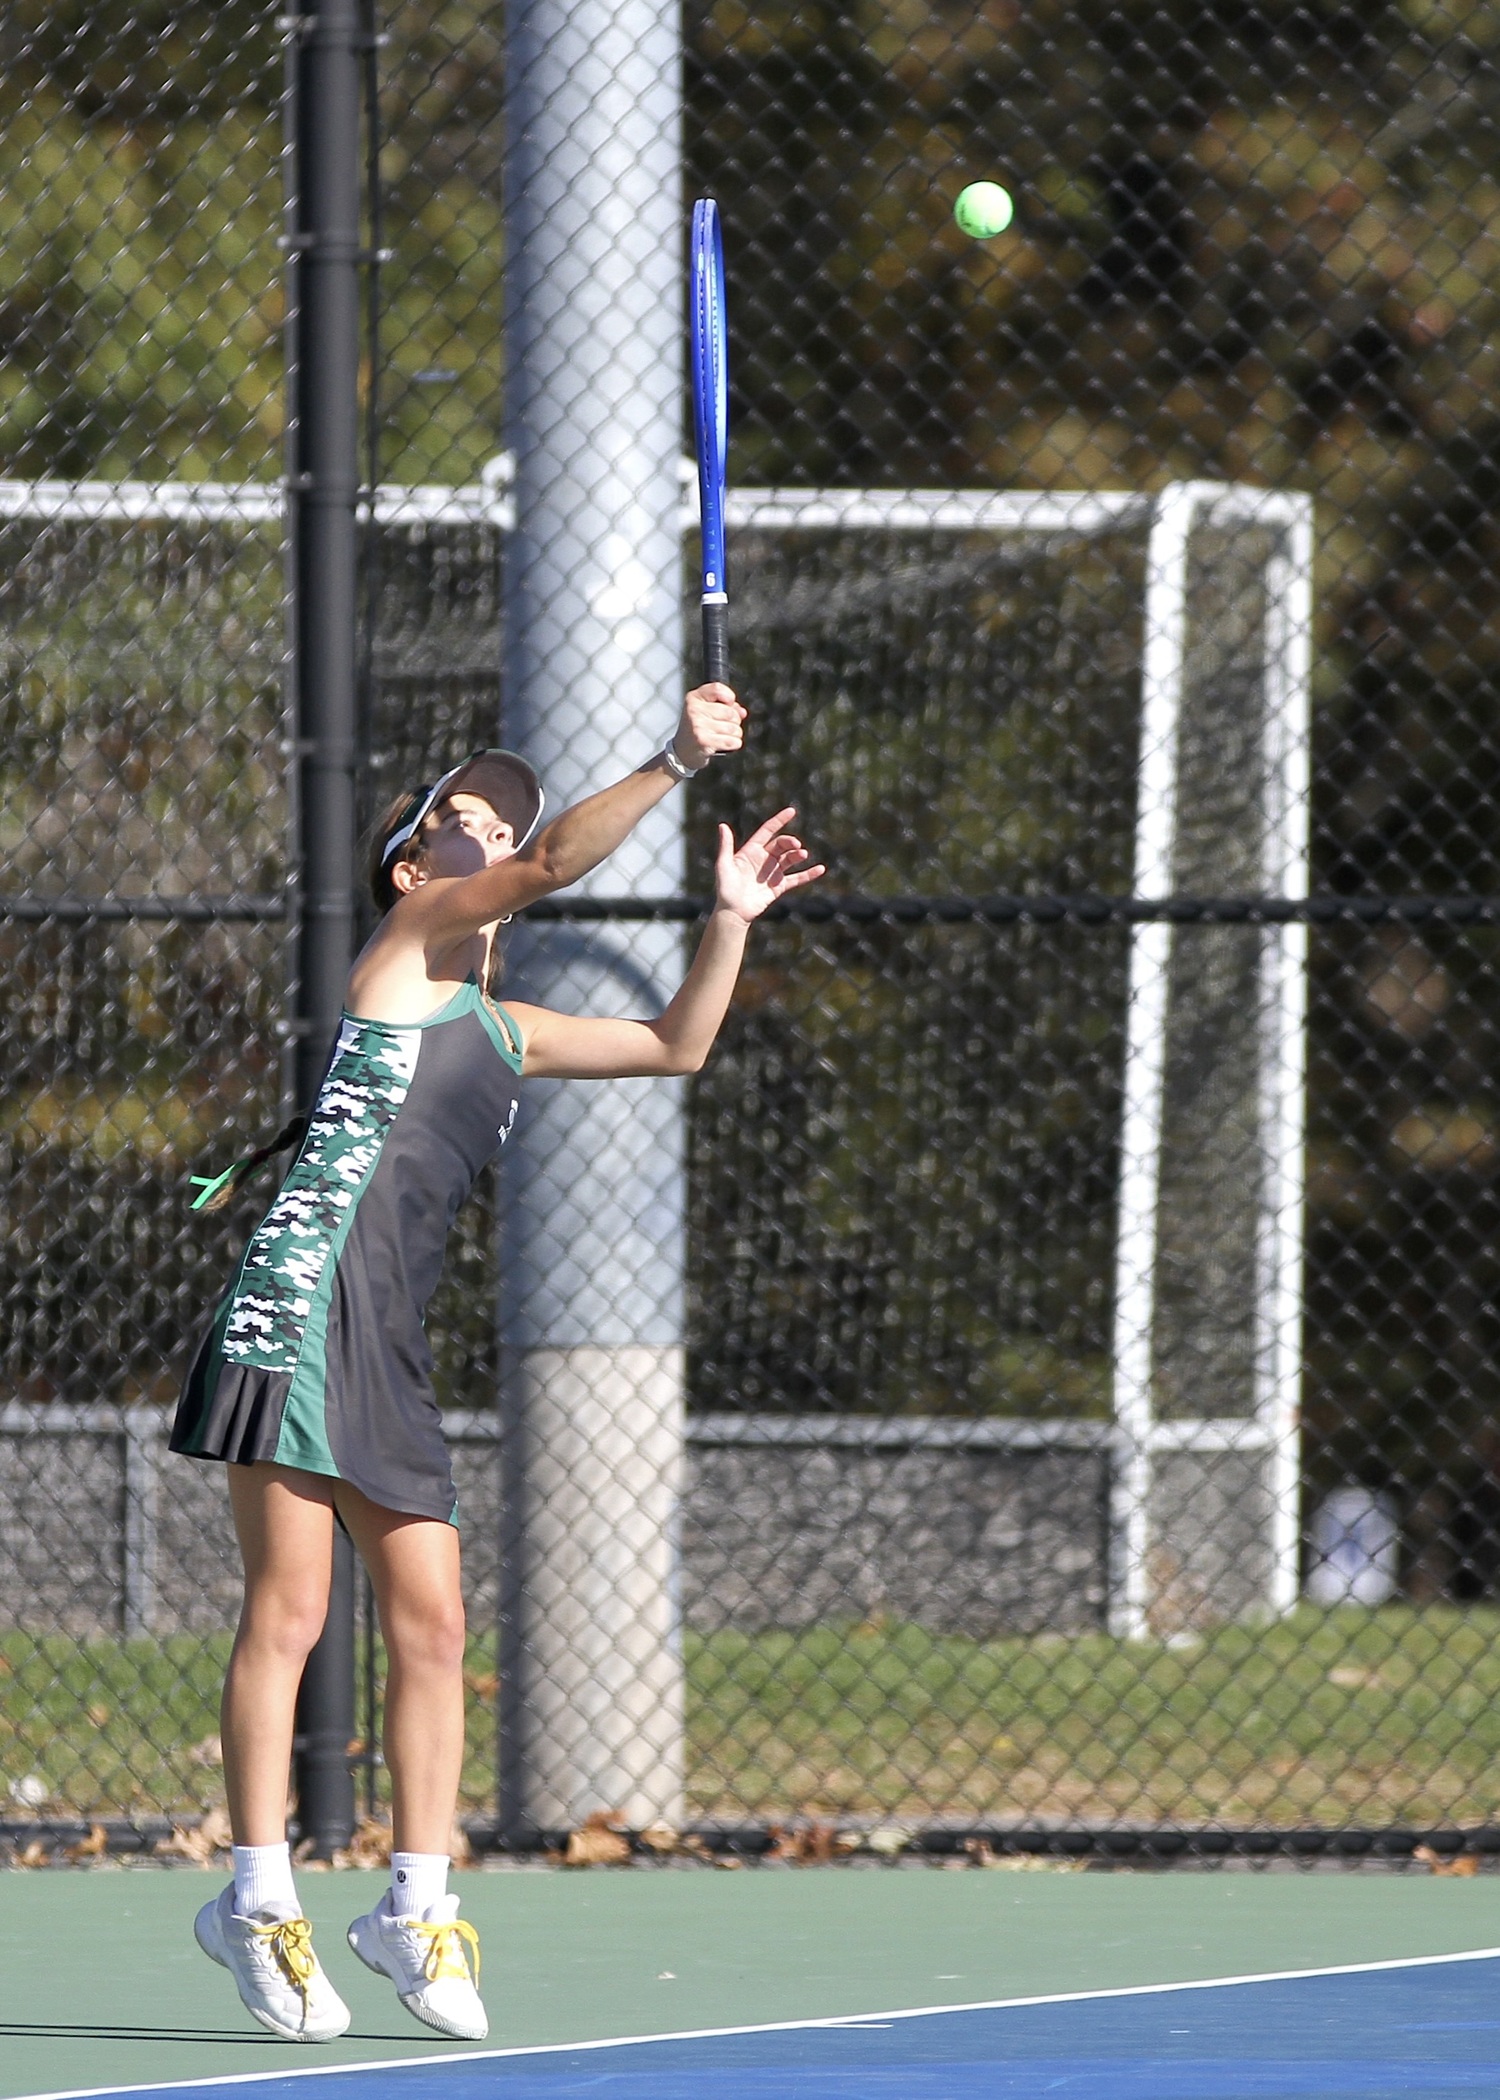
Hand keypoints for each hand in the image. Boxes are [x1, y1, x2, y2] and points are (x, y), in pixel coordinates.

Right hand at [674, 683, 745, 769]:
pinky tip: (723, 744)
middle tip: (723, 726)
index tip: (728, 705)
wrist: (682, 751)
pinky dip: (734, 744)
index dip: (729, 697)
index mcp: (694, 698)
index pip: (718, 689)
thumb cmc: (697, 729)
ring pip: (734, 728)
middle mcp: (694, 710)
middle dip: (734, 721)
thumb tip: (742, 712)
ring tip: (722, 736)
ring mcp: (698, 725)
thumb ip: (726, 706)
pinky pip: (733, 741)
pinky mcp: (703, 741)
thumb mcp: (706, 710)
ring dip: (734, 734)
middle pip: (730, 712)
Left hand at [715, 808, 825, 923]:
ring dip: (798, 855)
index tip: (791, 811)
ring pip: (790, 859)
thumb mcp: (724, 865)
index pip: (768, 831)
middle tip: (796, 846)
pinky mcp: (779, 886)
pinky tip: (820, 869)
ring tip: (803, 855)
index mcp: (751, 851)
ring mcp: (772, 873)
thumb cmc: (725, 888)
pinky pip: (797, 878)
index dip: (779, 821)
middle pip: (781, 845)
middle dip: (790, 842)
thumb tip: (722, 826)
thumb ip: (726, 845)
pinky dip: (809, 874)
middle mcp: (764, 859)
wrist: (733, 912)